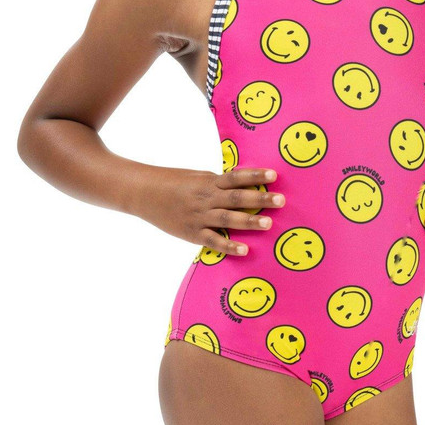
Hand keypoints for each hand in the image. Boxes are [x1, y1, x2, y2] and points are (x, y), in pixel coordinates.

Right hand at [142, 164, 286, 256]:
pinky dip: (229, 246)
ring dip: (249, 221)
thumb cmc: (172, 182)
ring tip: (269, 223)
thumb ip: (218, 182)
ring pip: (228, 219)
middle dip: (260, 199)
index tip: (274, 175)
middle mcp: (206, 198)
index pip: (236, 177)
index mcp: (209, 181)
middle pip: (236, 198)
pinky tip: (244, 249)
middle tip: (281, 200)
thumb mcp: (197, 176)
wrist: (143, 193)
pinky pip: (213, 240)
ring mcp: (199, 216)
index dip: (255, 175)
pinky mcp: (192, 233)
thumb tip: (242, 184)